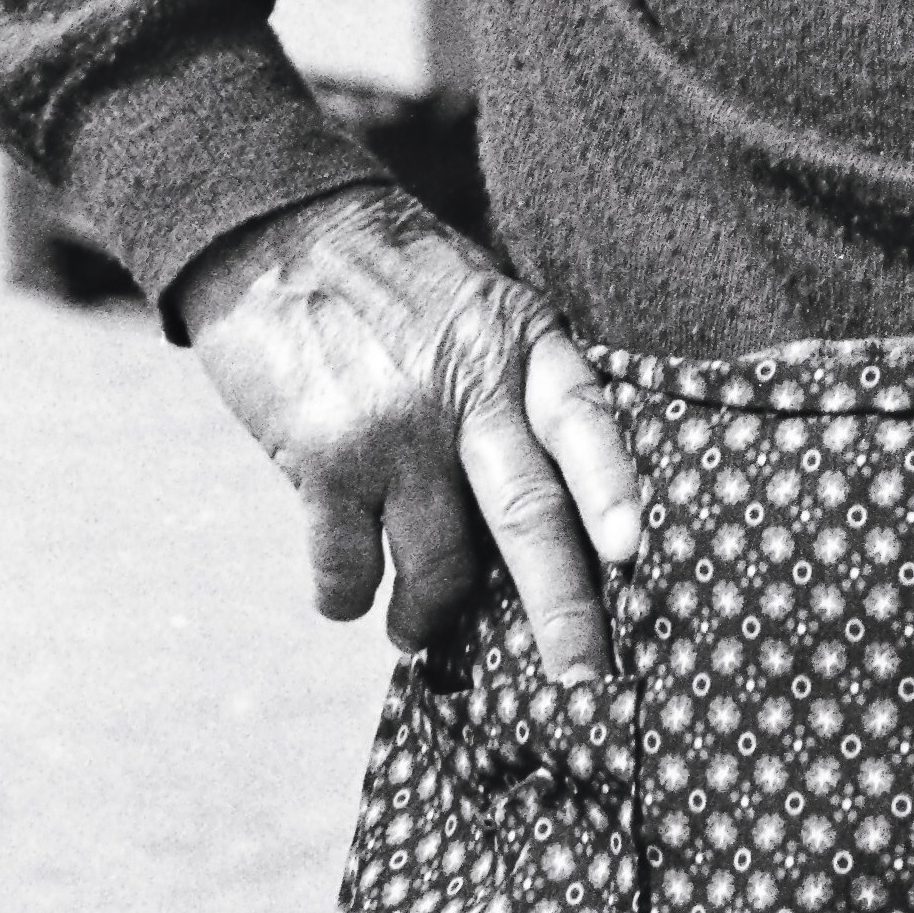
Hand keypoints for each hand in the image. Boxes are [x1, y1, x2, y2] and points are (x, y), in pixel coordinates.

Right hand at [171, 185, 641, 681]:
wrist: (278, 231)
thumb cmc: (396, 283)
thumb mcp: (484, 307)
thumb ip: (518, 391)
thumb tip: (550, 523)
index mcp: (522, 342)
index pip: (585, 420)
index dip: (612, 487)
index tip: (635, 553)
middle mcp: (465, 386)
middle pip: (527, 515)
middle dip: (562, 610)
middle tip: (582, 681)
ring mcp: (393, 426)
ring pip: (437, 564)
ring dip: (430, 618)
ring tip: (418, 632)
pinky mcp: (324, 458)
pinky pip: (349, 569)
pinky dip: (349, 597)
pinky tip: (350, 593)